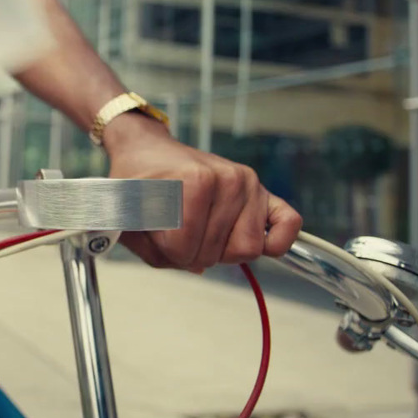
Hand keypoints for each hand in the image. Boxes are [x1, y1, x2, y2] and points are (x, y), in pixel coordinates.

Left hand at [102, 114, 302, 272]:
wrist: (147, 150)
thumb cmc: (139, 183)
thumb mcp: (129, 218)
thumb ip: (155, 252)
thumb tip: (195, 267)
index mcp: (193, 183)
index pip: (185, 250)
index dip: (167, 252)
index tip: (157, 232)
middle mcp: (227, 180)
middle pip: (217, 254)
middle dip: (193, 253)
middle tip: (179, 231)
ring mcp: (248, 184)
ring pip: (248, 249)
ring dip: (224, 250)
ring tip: (205, 232)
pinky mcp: (263, 192)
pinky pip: (288, 224)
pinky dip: (278, 240)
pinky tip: (257, 241)